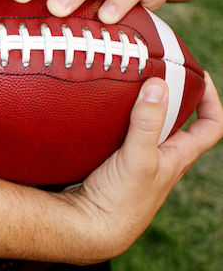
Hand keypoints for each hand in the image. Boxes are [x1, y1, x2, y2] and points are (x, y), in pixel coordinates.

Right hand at [57, 73, 222, 261]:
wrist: (89, 226)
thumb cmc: (120, 201)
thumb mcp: (139, 159)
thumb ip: (147, 124)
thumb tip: (158, 85)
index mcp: (178, 157)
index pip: (211, 126)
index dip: (211, 100)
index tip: (198, 77)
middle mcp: (162, 158)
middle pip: (176, 122)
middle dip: (169, 96)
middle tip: (154, 73)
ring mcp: (137, 161)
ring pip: (145, 128)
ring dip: (140, 108)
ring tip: (126, 86)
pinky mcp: (113, 162)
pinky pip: (120, 135)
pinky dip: (114, 121)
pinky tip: (99, 112)